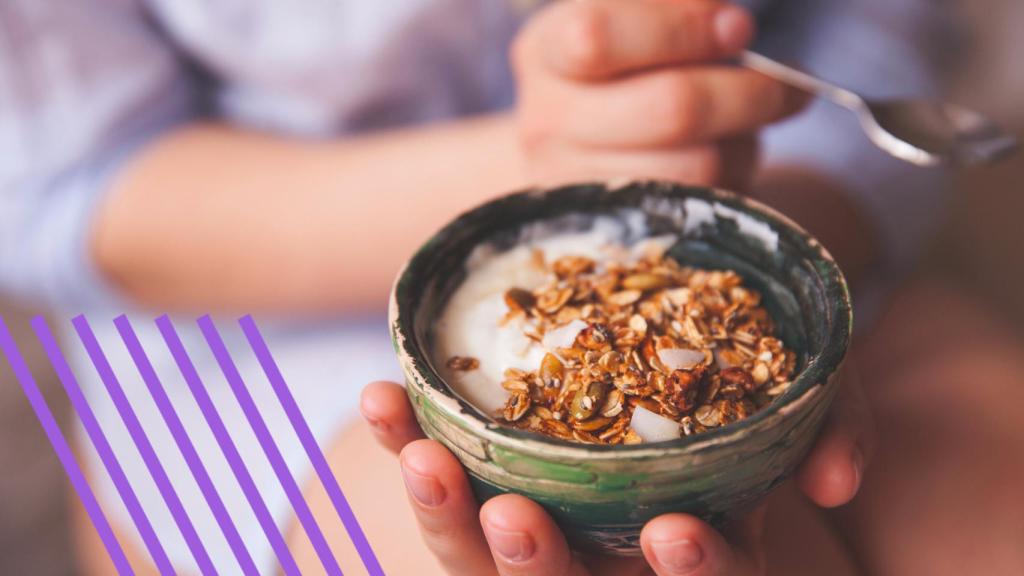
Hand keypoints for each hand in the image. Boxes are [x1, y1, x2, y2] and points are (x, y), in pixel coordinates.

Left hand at [359, 365, 874, 574]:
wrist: (670, 328)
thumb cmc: (743, 372)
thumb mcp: (808, 391)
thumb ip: (835, 425)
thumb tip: (835, 479)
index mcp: (696, 549)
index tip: (673, 533)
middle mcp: (612, 557)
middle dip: (536, 569)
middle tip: (513, 515)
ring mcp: (544, 524)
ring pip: (481, 560)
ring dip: (445, 518)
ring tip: (422, 457)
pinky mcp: (484, 478)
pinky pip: (437, 485)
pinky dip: (405, 443)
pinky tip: (383, 398)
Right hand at [513, 0, 808, 190]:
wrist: (582, 147)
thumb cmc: (623, 68)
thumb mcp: (633, 20)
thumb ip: (673, 11)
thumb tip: (725, 22)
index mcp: (545, 52)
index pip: (594, 39)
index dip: (678, 29)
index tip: (737, 27)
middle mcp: (548, 123)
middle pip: (668, 108)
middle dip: (743, 90)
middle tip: (779, 81)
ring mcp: (579, 184)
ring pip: (697, 164)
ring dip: (744, 136)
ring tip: (752, 115)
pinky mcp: (621, 230)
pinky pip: (703, 202)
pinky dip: (732, 172)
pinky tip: (728, 150)